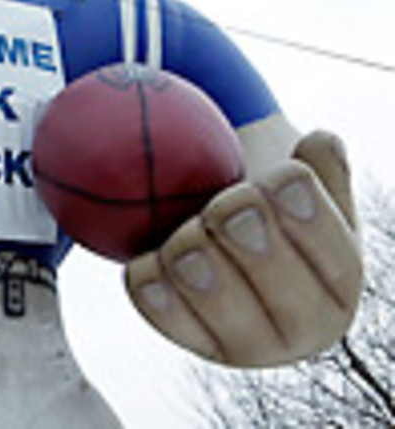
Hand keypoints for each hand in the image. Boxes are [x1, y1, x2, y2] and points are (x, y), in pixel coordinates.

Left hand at [124, 130, 362, 366]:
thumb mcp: (306, 189)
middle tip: (221, 207)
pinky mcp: (192, 341)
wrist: (228, 253)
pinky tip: (146, 261)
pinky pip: (163, 312)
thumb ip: (320, 165)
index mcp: (339, 286)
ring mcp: (246, 343)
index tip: (281, 179)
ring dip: (193, 255)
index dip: (307, 213)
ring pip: (219, 302)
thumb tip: (320, 142)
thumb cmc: (273, 211)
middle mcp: (302, 329)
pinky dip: (150, 282)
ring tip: (187, 232)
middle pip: (278, 285)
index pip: (332, 252)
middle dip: (246, 234)